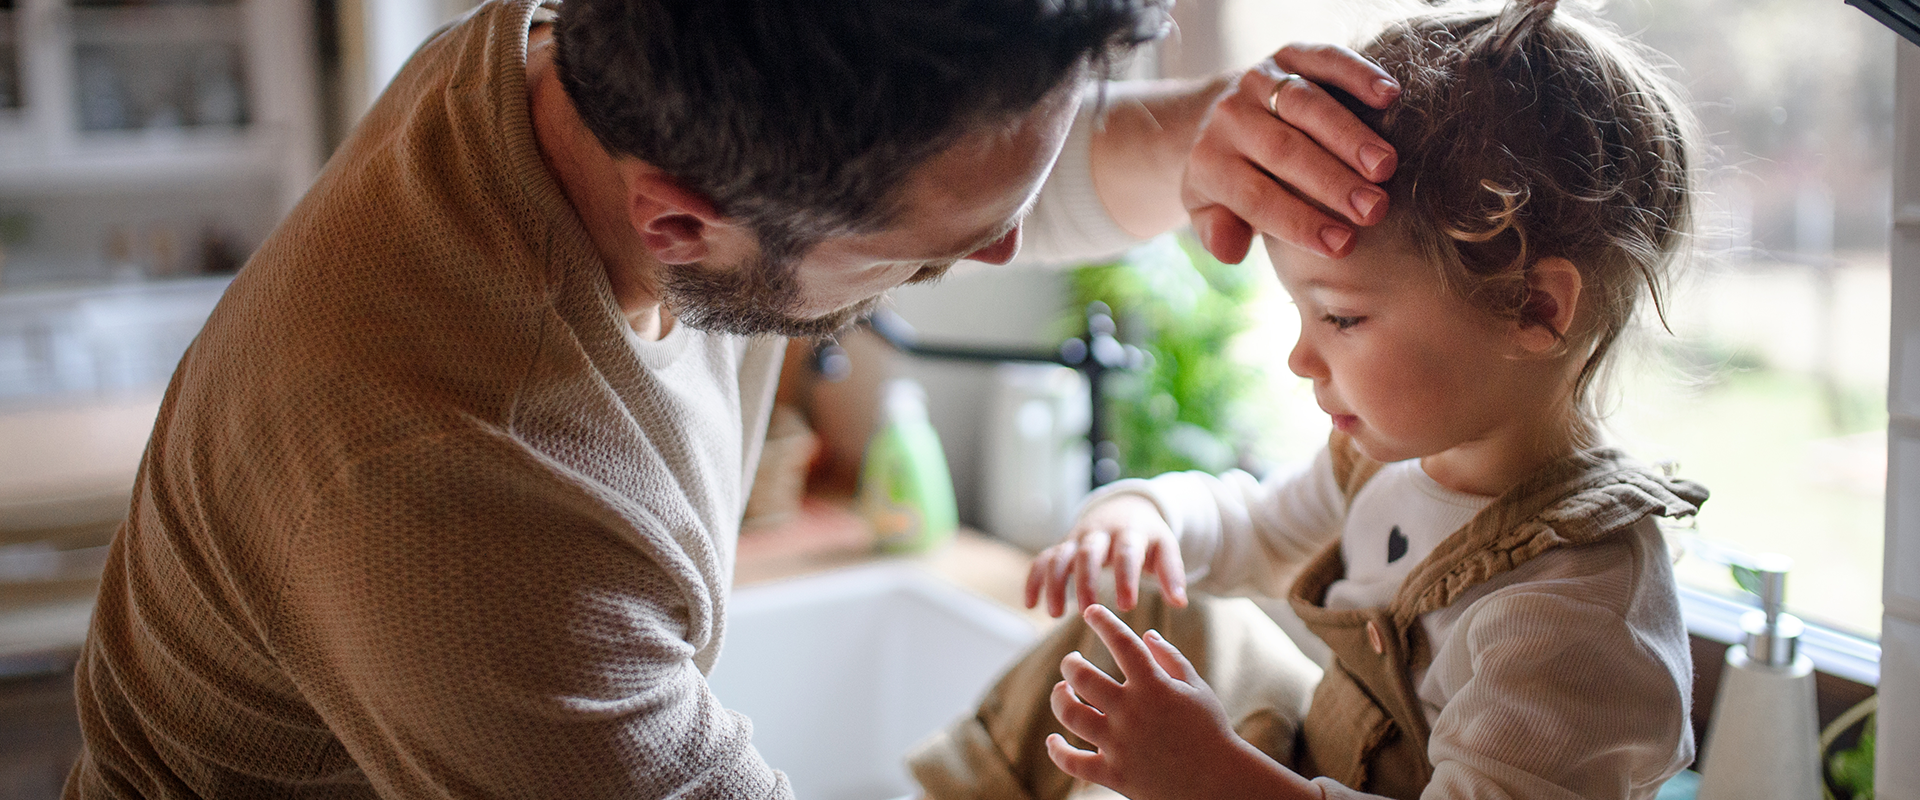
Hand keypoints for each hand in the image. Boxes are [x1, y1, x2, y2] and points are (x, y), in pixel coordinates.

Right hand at [1025, 494, 1186, 617]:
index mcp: (1130, 533)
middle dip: (1086, 581)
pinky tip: (1030, 604)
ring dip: (1055, 583)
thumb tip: (1180, 602)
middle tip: (1087, 612)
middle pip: (1089, 553)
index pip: (1127, 553)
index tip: (1127, 606)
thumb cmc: (1148, 537)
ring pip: (1060, 555)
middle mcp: (1101, 533)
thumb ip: (1172, 574)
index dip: (1126, 578)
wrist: (1125, 507)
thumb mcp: (1165, 548)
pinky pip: (1043, 559)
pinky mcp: (1063, 545)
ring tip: (1054, 614)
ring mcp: (1078, 538)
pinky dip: (1034, 579)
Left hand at [1045, 605, 1317, 799]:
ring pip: (1071, 714)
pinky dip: (1058, 750)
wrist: (1220, 782)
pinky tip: (1054, 739)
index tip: (1091, 612)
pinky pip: (1073, 762)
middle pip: (1082, 677)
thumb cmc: (1210, 731)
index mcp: (1154, 687)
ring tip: (1062, 690)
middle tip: (1071, 662)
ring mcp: (1120, 744)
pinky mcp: (1114, 774)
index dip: (1103, 622)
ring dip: (1060, 698)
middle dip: (1070, 664)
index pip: (1121, 642)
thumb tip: (1146, 635)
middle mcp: (1132, 712)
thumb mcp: (1197, 689)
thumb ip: (1170, 659)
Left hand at [1183, 43, 1400, 262]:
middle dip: (1332, 181)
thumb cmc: (1230, 179)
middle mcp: (1231, 117)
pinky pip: (1323, 60)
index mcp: (1210, 162)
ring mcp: (1260, 81)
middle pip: (1283, 151)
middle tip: (1374, 209)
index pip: (1256, 197)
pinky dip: (1357, 74)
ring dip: (1349, 135)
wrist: (1217, 115)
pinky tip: (1390, 96)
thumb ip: (1217, 232)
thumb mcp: (1208, 211)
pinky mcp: (1289, 55)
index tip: (1343, 245)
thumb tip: (1229, 251)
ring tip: (1386, 166)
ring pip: (1305, 105)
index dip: (1299, 221)